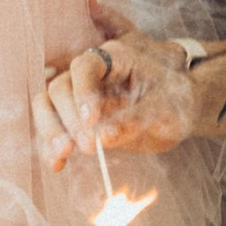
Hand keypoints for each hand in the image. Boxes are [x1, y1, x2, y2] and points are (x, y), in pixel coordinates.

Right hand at [33, 0, 195, 168]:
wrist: (178, 118)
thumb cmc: (176, 102)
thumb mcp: (165, 108)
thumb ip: (136, 118)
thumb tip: (105, 136)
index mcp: (115, 59)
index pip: (85, 66)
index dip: (82, 91)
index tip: (91, 121)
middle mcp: (92, 75)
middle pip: (60, 87)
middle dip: (69, 118)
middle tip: (90, 146)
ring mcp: (80, 97)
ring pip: (47, 105)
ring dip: (50, 130)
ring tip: (64, 154)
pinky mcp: (77, 121)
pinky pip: (54, 129)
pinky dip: (50, 147)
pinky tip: (58, 165)